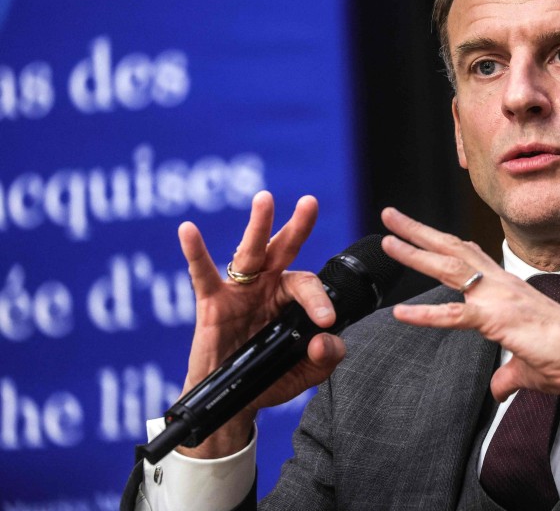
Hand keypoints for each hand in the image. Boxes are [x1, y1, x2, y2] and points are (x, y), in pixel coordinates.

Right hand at [176, 191, 345, 457]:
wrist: (235, 403)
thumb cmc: (271, 378)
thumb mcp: (308, 371)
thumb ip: (327, 355)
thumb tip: (323, 337)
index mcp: (290, 296)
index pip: (308, 286)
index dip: (319, 300)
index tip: (325, 321)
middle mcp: (266, 286)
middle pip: (283, 250)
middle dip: (298, 226)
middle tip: (310, 202)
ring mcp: (239, 291)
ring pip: (249, 252)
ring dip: (257, 225)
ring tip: (265, 199)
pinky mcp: (211, 303)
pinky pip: (202, 274)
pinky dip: (194, 252)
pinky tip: (188, 230)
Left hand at [380, 207, 559, 445]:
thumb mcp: (526, 366)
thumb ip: (506, 374)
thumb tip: (498, 389)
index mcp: (509, 287)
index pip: (471, 256)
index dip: (444, 243)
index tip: (422, 232)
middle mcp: (502, 285)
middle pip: (453, 250)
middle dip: (419, 232)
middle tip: (391, 216)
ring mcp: (500, 298)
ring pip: (450, 268)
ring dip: (415, 252)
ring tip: (387, 241)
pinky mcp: (498, 320)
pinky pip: (456, 315)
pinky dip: (426, 314)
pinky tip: (401, 313)